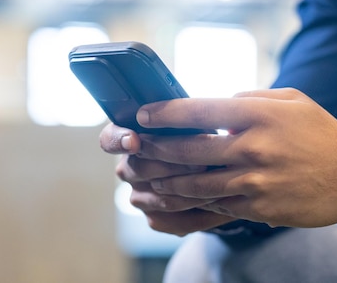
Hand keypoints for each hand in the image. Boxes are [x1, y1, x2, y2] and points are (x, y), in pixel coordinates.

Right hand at [99, 123, 234, 235]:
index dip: (119, 140)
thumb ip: (187, 120)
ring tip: (222, 181)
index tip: (134, 141)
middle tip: (203, 160)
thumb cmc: (200, 136)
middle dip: (173, 164)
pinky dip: (205, 212)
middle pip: (140, 169)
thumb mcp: (194, 122)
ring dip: (194, 190)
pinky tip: (227, 203)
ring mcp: (140, 196)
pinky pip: (178, 220)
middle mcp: (129, 168)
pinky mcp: (156, 219)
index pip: (109, 139)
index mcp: (130, 139)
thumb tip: (201, 115)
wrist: (214, 173)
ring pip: (161, 198)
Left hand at [134, 88, 336, 227]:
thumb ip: (248, 98)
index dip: (163, 113)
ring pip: (193, 183)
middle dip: (151, 148)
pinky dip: (186, 203)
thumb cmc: (321, 132)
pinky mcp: (258, 209)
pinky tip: (167, 200)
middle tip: (129, 146)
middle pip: (186, 150)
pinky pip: (213, 206)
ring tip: (138, 177)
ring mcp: (255, 182)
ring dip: (160, 181)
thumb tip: (212, 104)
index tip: (141, 115)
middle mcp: (253, 148)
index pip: (197, 111)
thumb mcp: (289, 100)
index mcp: (258, 114)